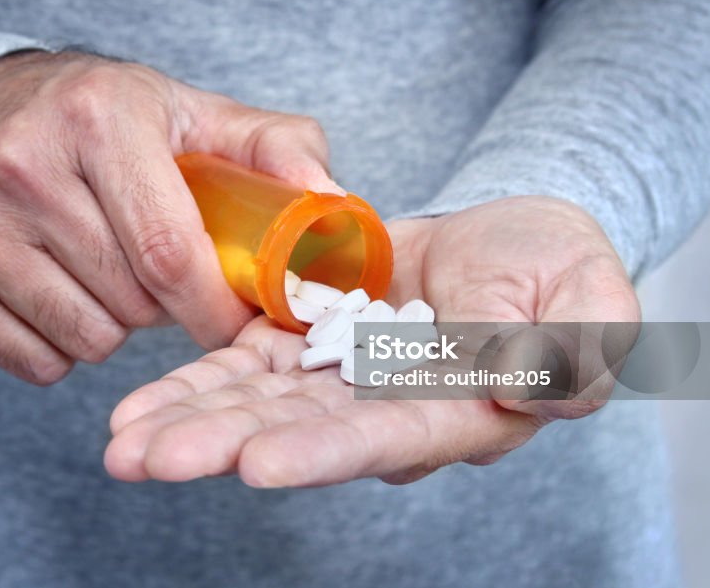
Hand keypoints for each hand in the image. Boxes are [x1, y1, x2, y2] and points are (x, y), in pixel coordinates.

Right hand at [0, 51, 336, 384]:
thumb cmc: (105, 117)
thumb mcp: (193, 112)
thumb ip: (276, 150)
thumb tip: (334, 208)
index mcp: (96, 118)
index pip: (168, 252)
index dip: (215, 307)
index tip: (238, 323)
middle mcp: (17, 165)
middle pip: (129, 302)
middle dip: (166, 309)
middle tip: (161, 273)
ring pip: (82, 339)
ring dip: (115, 327)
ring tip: (109, 274)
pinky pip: (30, 360)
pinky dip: (61, 346)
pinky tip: (61, 293)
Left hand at [104, 196, 639, 485]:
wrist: (507, 245)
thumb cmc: (559, 270)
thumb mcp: (588, 298)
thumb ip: (571, 349)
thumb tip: (539, 389)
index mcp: (455, 414)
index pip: (385, 438)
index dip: (323, 452)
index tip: (257, 464)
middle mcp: (386, 414)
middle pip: (297, 436)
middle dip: (223, 447)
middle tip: (148, 460)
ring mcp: (340, 383)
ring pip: (256, 407)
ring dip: (189, 422)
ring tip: (121, 442)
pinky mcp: (308, 345)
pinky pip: (244, 366)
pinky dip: (194, 381)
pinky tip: (137, 404)